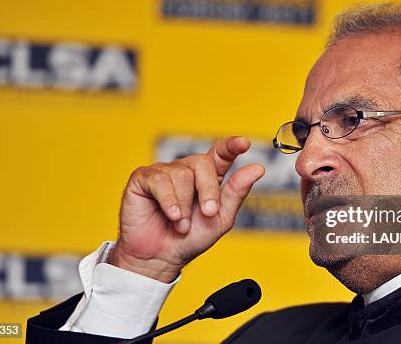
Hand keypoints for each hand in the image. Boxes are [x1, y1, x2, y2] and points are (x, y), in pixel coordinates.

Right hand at [109, 136, 264, 282]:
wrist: (161, 258)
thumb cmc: (190, 239)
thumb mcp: (220, 218)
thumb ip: (237, 192)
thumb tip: (257, 168)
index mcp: (207, 177)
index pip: (220, 153)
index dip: (230, 146)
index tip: (243, 143)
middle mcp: (185, 169)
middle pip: (203, 162)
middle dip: (208, 190)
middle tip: (207, 213)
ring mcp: (163, 171)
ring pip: (181, 174)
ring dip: (184, 205)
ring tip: (181, 224)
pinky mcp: (143, 178)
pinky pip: (159, 180)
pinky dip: (169, 201)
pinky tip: (171, 215)